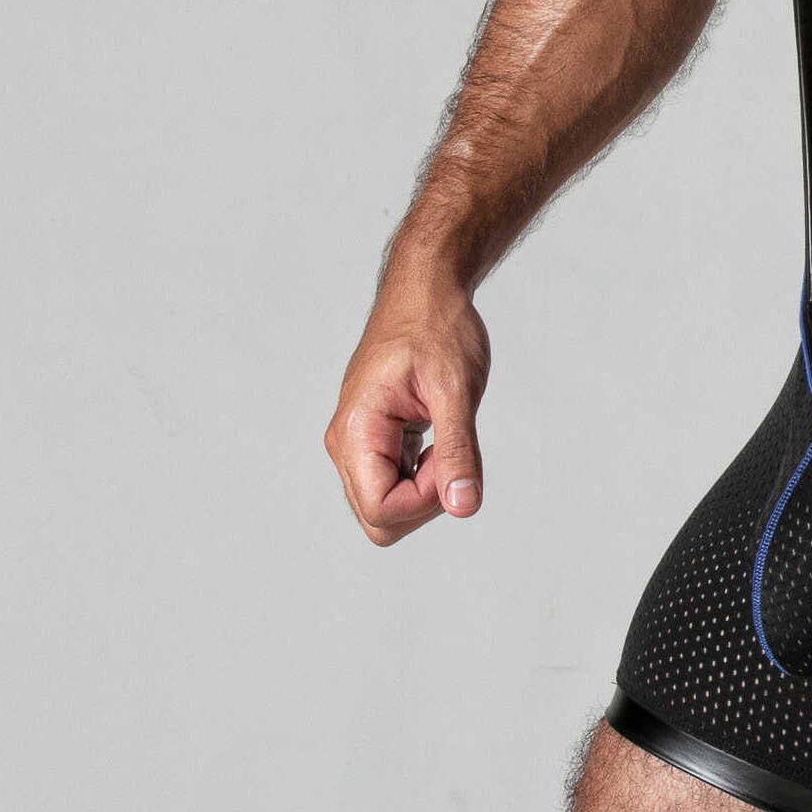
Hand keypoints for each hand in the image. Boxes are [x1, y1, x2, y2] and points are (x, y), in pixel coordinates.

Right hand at [326, 266, 492, 545]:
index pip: (381, 510)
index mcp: (355, 431)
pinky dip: (424, 475)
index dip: (427, 499)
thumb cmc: (438, 328)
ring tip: (445, 435)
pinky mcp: (375, 440)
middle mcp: (346, 444)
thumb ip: (459, 451)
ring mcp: (358, 444)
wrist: (426, 291)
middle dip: (425, 501)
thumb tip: (464, 507)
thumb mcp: (457, 389)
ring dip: (426, 487)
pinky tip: (439, 437)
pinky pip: (394, 484)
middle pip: (379, 519)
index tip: (453, 456)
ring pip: (387, 507)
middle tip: (452, 450)